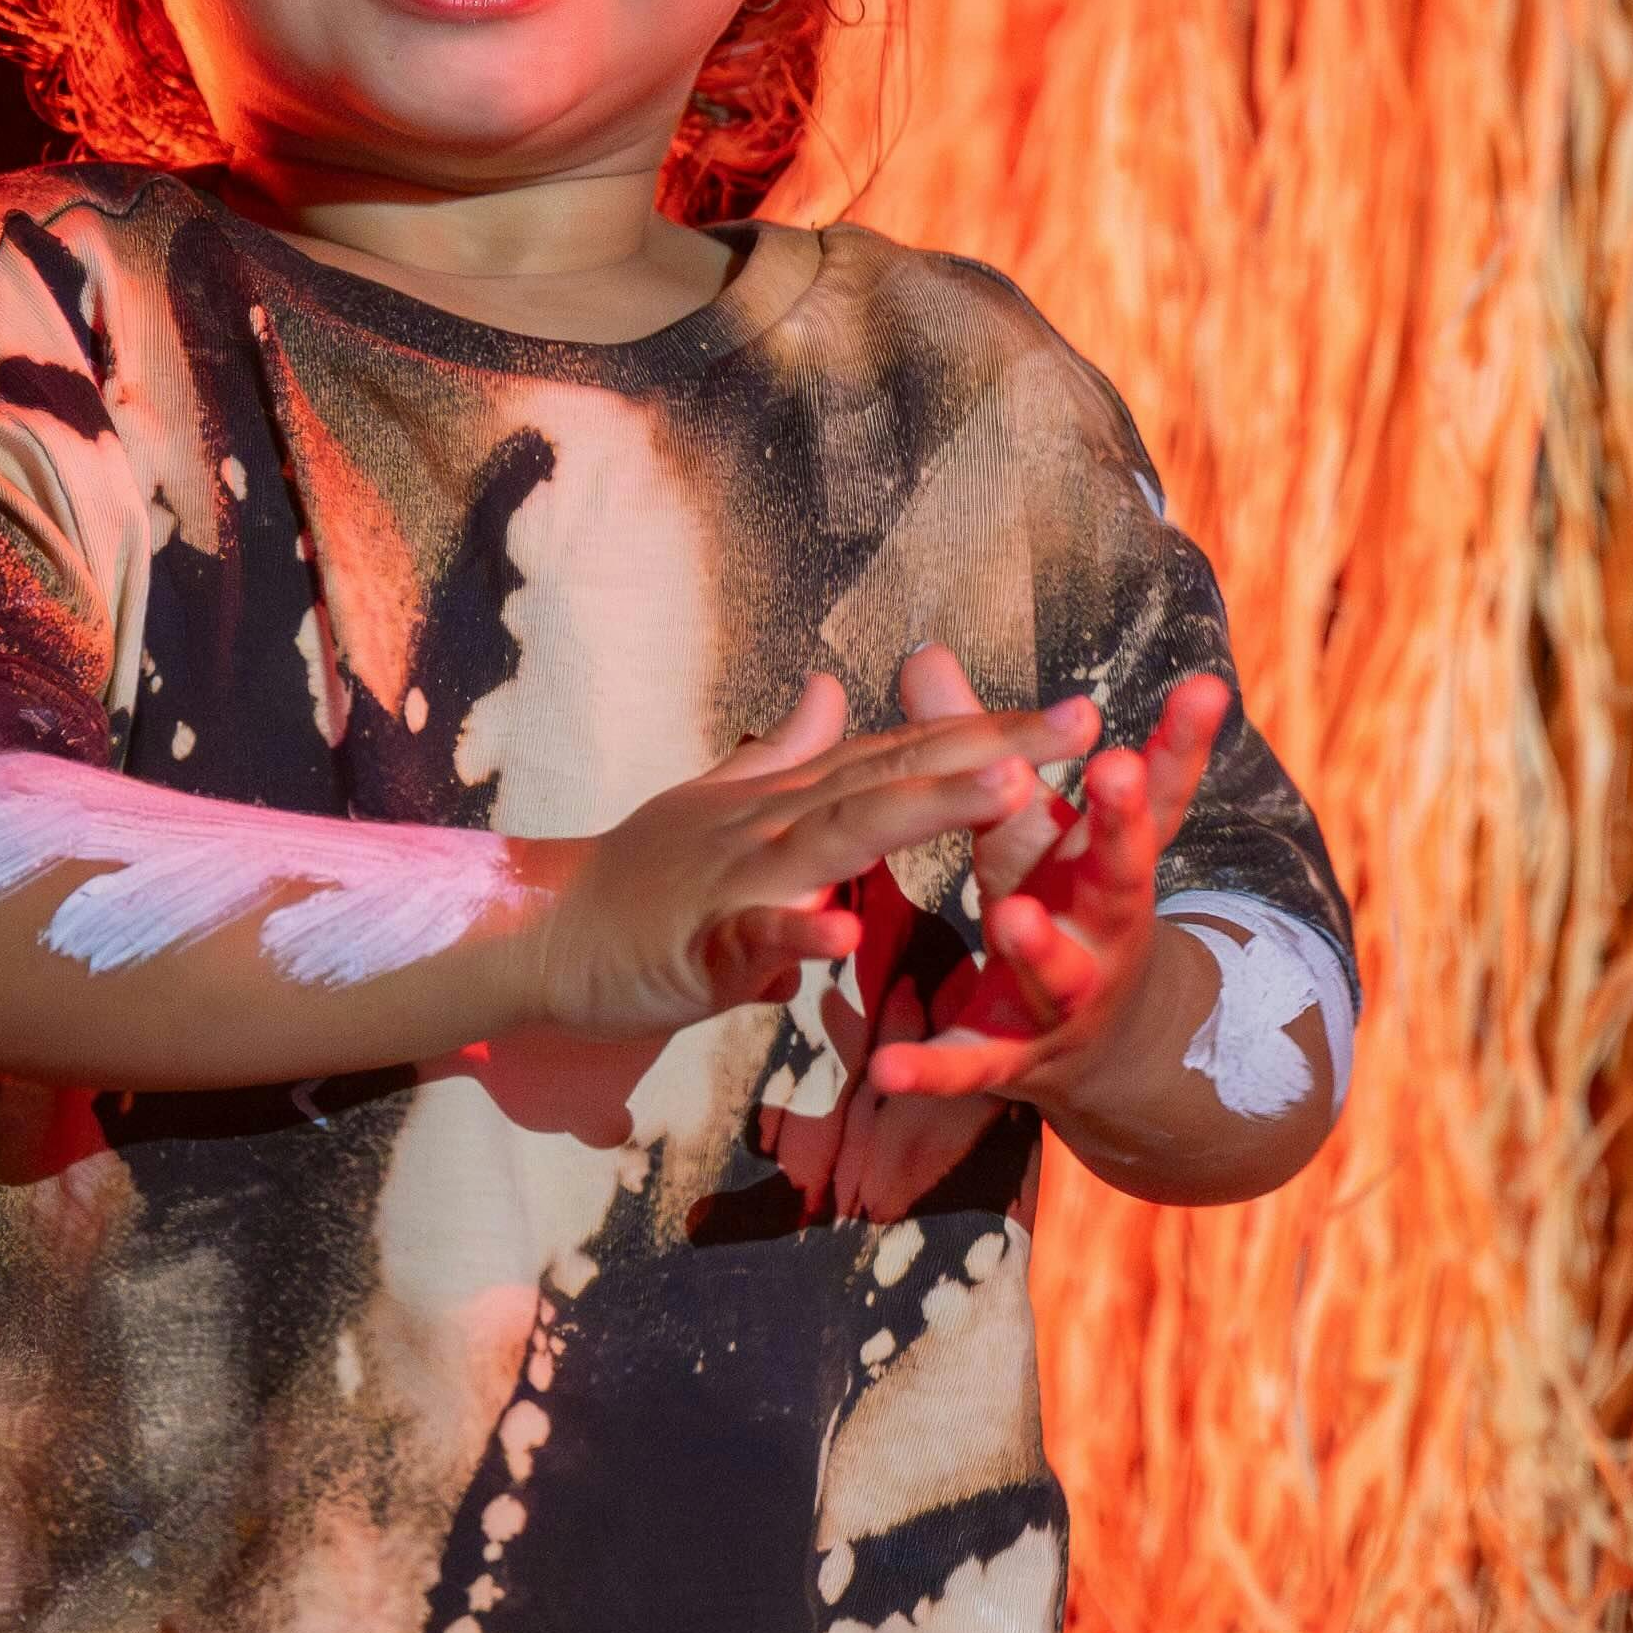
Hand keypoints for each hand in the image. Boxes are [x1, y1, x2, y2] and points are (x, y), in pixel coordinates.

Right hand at [538, 670, 1087, 1047]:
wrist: (550, 933)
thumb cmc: (645, 877)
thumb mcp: (725, 806)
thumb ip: (788, 753)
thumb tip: (831, 688)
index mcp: (796, 796)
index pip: (908, 752)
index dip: (992, 729)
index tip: (1076, 713)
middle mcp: (780, 819)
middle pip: (899, 774)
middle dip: (993, 749)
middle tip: (1082, 725)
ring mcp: (742, 875)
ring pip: (843, 835)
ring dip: (922, 809)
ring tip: (1003, 793)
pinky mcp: (702, 943)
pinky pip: (754, 938)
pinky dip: (798, 933)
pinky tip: (846, 933)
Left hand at [795, 653, 1237, 1217]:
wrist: (1097, 1047)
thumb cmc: (1058, 904)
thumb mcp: (1027, 827)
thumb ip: (984, 747)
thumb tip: (922, 651)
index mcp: (1107, 857)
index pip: (1155, 793)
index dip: (1179, 743)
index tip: (1205, 687)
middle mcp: (1105, 923)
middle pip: (1124, 872)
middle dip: (1121, 823)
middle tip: (1114, 769)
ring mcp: (1067, 994)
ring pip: (1058, 969)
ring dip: (1038, 943)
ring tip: (1013, 914)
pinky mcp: (1014, 1058)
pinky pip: (974, 1063)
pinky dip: (935, 1066)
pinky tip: (889, 1069)